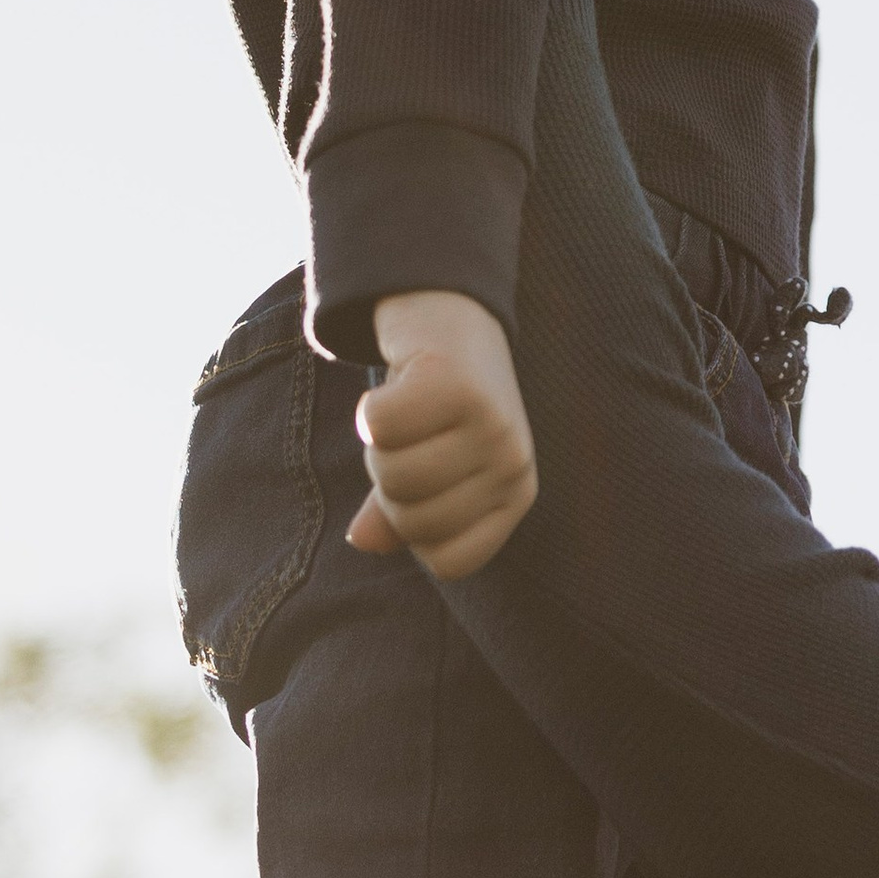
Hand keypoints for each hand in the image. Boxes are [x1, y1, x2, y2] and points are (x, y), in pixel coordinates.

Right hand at [348, 289, 537, 574]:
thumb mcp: (427, 464)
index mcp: (514, 496)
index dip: (414, 532)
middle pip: (415, 521)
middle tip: (404, 443)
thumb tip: (363, 540)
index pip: (450, 562)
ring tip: (400, 416)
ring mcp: (491, 423)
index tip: (418, 488)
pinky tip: (395, 387)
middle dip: (388, 485)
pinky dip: (371, 408)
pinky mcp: (457, 383)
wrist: (453, 315)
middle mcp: (512, 465)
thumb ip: (397, 512)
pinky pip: (381, 427)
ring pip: (394, 475)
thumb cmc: (440, 407)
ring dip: (376, 446)